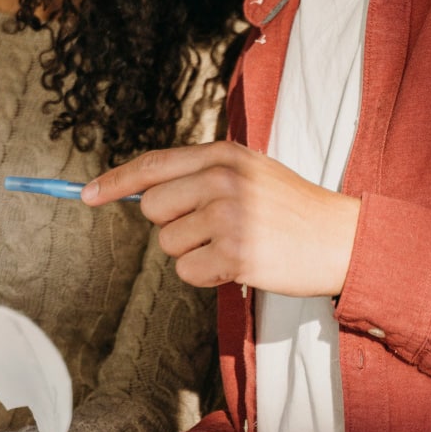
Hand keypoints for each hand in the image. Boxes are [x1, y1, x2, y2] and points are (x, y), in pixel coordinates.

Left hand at [81, 141, 360, 296]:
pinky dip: (207, 276)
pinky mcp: (235, 254)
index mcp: (223, 155)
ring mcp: (228, 217)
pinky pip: (188, 272)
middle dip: (173, 225)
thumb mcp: (249, 173)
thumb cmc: (291, 208)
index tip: (86, 195)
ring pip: (169, 245)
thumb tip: (139, 193)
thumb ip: (201, 174)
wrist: (343, 239)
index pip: (153, 165)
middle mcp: (222, 180)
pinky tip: (240, 265)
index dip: (115, 181)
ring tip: (237, 244)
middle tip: (212, 229)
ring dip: (195, 253)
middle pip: (152, 209)